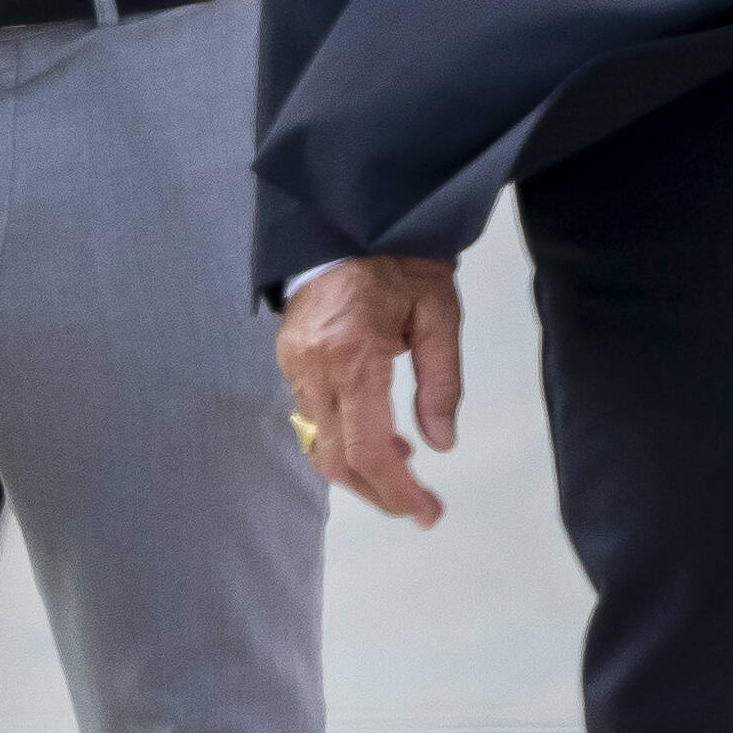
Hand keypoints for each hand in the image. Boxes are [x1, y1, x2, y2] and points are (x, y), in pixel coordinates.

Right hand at [276, 255, 462, 526]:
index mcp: (353, 355)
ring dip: (361, 470)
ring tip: (406, 475)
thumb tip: (441, 444)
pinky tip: (380, 438)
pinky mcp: (289, 361)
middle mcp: (314, 368)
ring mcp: (294, 366)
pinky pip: (313, 418)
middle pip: (335, 459)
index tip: (426, 513)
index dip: (396, 490)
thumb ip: (442, 381)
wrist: (352, 220)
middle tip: (419, 509)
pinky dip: (344, 440)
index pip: (366, 447)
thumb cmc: (402, 259)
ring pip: (319, 444)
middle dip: (378, 492)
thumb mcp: (440, 313)